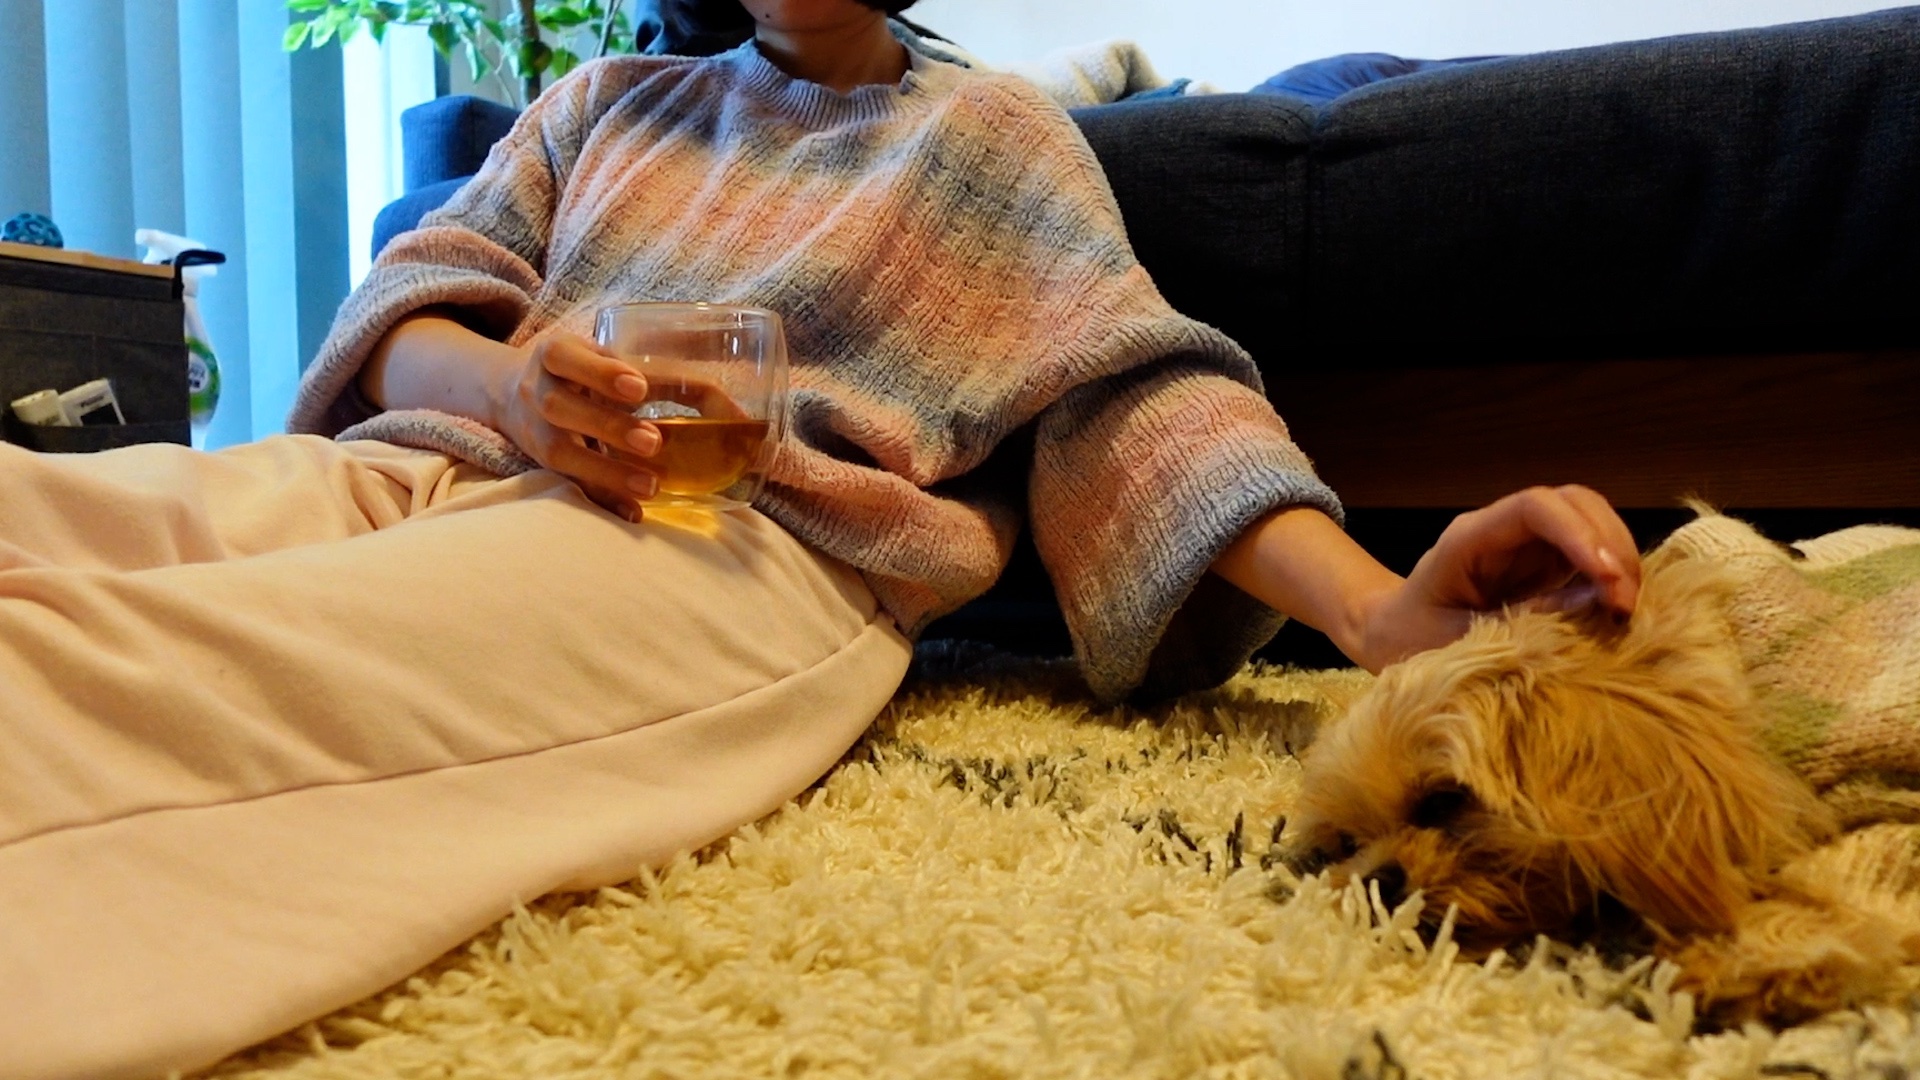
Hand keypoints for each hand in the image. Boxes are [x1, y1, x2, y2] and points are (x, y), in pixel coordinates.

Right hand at [495, 331, 662, 518]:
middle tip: (653, 442)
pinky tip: (632, 512)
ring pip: (560, 453)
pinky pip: (568, 484)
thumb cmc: (578, 373)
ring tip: (651, 485)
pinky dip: (601, 499)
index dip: (600, 373)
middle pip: (560, 407)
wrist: (511, 394)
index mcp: (553, 354)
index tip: (639, 389)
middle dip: (607, 426)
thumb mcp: (602, 358)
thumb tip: (726, 408)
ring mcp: (535, 431)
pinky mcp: (542, 465)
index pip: (566, 356)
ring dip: (607, 472)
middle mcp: (536, 391)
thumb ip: (652, 374)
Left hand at [1353, 485, 1641, 669]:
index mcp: (1469, 538)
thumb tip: (1595, 604)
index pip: (1535, 508)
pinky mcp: (1546, 568)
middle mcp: (1504, 531)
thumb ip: (1519, 624)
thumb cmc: (1408, 638)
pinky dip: (1613, 578)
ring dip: (1619, 561)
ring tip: (1626, 611)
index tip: (1609, 581)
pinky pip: (1591, 557)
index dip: (1580, 535)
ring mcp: (1528, 546)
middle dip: (1611, 545)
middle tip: (1626, 604)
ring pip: (1591, 525)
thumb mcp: (1454, 642)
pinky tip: (1619, 611)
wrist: (1390, 637)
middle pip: (1574, 504)